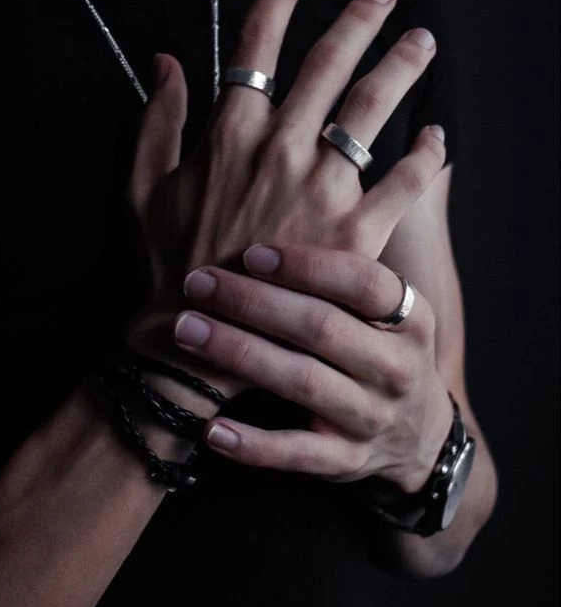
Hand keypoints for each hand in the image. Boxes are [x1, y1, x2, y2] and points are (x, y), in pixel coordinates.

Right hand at [125, 0, 444, 390]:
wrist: (196, 338)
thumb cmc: (166, 264)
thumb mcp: (141, 188)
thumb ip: (157, 119)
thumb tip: (167, 58)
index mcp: (230, 132)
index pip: (258, 43)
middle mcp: (281, 148)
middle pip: (327, 65)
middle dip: (358, 20)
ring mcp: (321, 189)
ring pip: (370, 110)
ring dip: (400, 68)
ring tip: (422, 41)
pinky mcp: (353, 235)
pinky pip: (401, 185)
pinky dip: (424, 159)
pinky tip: (437, 138)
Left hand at [171, 243, 454, 493]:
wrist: (420, 438)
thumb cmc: (385, 349)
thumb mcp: (397, 302)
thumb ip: (375, 239)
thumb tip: (406, 144)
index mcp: (410, 318)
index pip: (362, 282)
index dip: (307, 265)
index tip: (252, 251)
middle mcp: (396, 367)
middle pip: (322, 329)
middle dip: (254, 303)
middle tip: (197, 281)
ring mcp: (372, 417)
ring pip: (303, 384)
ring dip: (240, 356)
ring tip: (186, 331)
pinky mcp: (346, 462)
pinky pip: (296, 454)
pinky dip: (253, 444)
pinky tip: (210, 428)